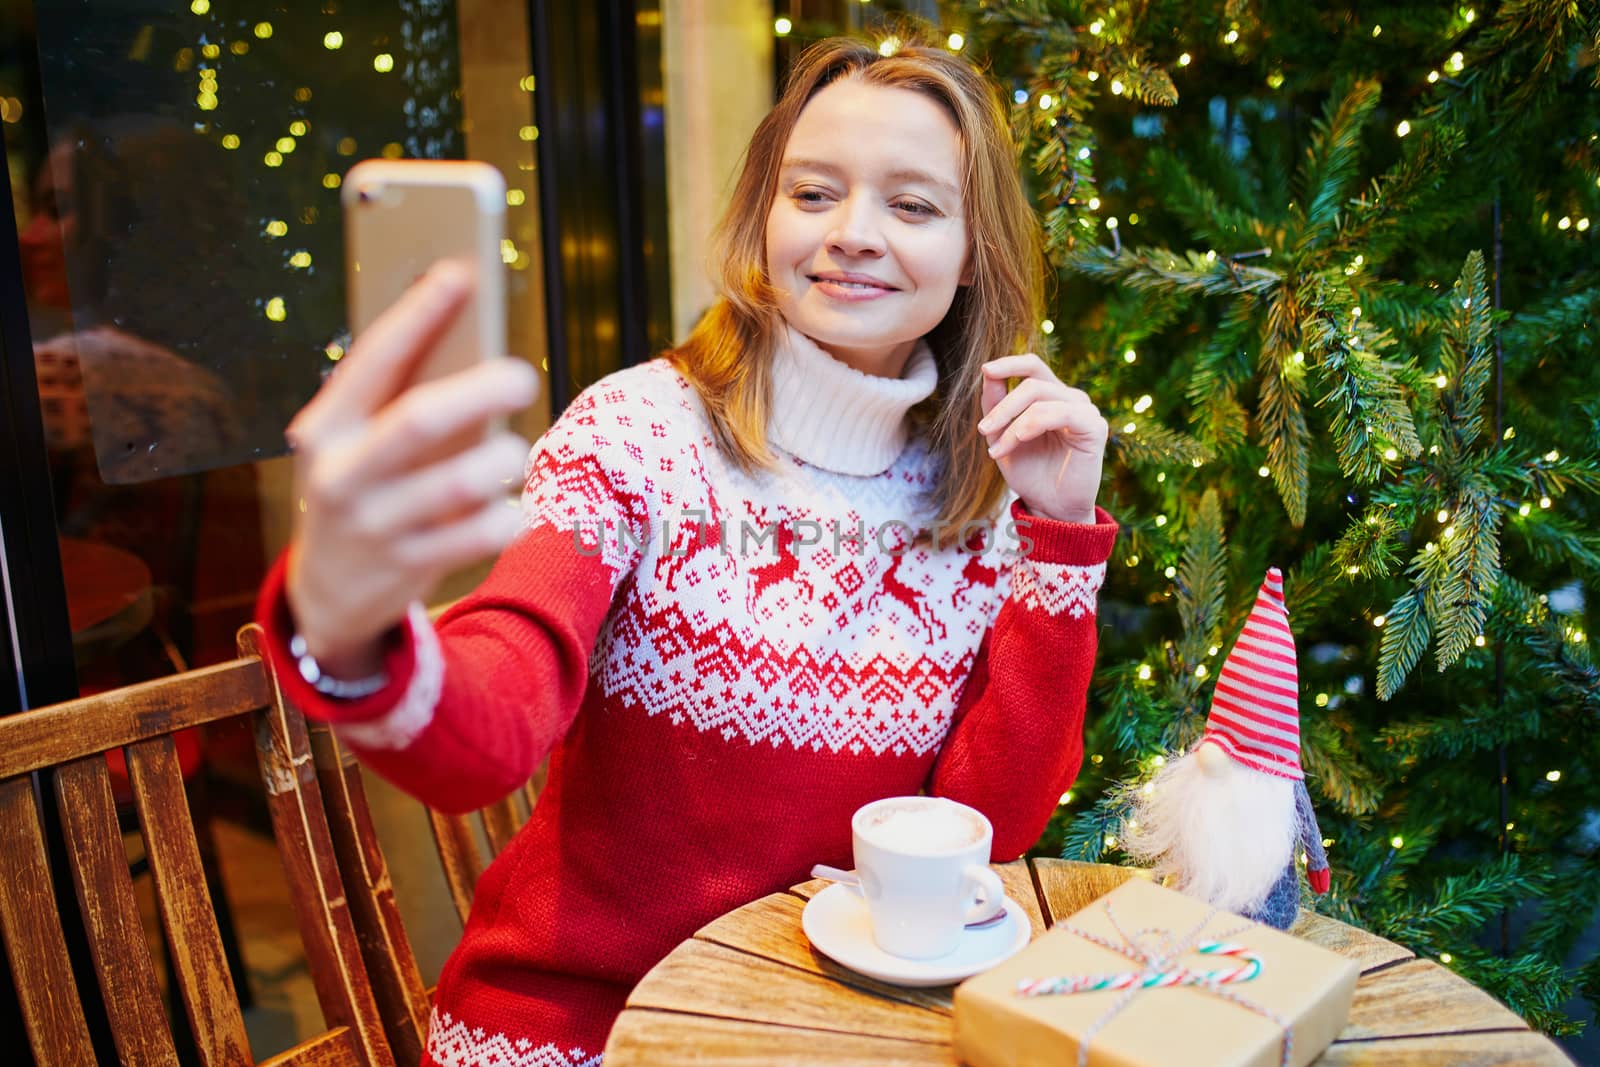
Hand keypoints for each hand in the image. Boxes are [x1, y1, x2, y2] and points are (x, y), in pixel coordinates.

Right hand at [284, 261, 538, 676]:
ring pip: (458, 484)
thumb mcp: (359, 441)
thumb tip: (471, 330)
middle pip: (419, 419)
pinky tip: (512, 508)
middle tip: (522, 375)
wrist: (327, 591)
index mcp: (326, 427)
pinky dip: (506, 516)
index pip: (374, 358)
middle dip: (479, 390)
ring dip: (499, 460)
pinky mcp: (407, 567)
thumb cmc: (363, 486)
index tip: (461, 271)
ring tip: (510, 450)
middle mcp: (342, 474)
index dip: (419, 313)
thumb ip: (402, 394)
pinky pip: (478, 536)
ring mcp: (374, 525)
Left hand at [976, 354, 1106, 523]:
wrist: (1049, 508)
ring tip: (997, 449)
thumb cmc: (1028, 473)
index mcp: (1052, 397)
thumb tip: (988, 372)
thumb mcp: (1002, 436)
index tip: (986, 370)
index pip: (1033, 366)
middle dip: (1002, 406)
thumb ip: (995, 405)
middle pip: (1032, 382)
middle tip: (983, 431)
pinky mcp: (1094, 427)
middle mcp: (1071, 399)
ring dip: (1012, 422)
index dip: (1010, 363)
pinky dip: (1033, 423)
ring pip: (1041, 396)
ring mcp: (1085, 411)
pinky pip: (1061, 412)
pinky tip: (1019, 439)